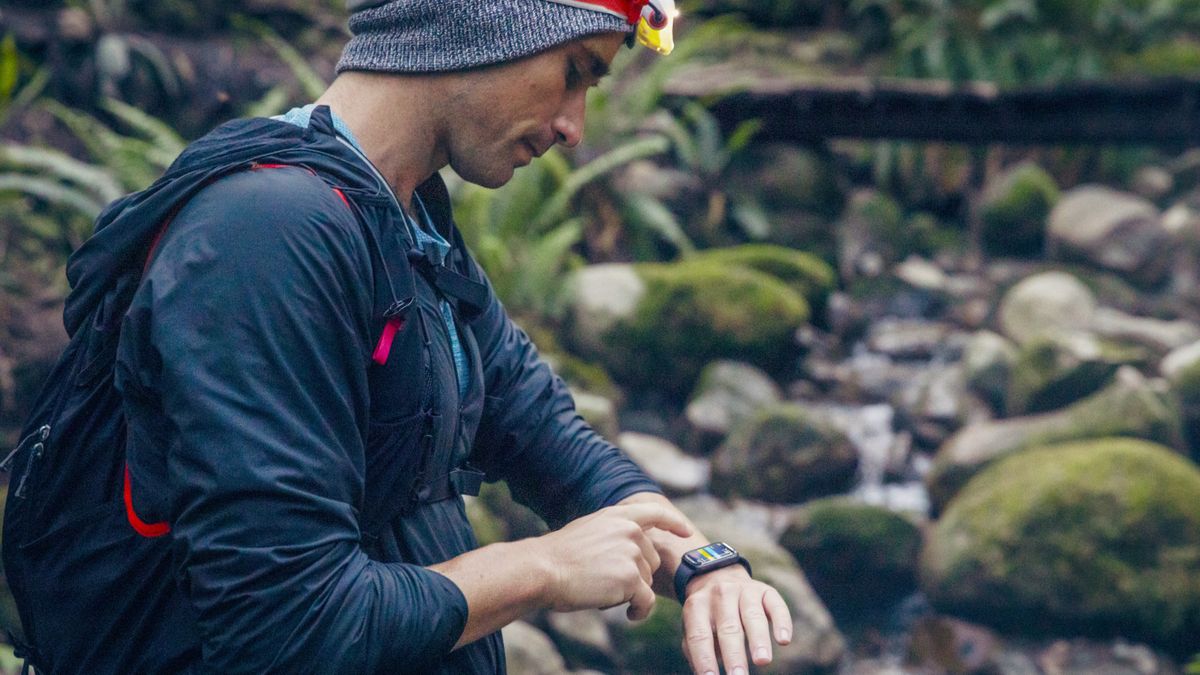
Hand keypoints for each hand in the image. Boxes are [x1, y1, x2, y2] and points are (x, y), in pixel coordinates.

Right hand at [534, 502, 691, 619]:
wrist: (543, 570)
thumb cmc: (558, 556)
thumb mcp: (588, 529)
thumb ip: (613, 532)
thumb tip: (632, 547)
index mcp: (617, 515)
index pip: (655, 512)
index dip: (673, 522)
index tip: (686, 532)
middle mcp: (629, 530)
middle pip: (651, 560)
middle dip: (636, 576)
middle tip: (608, 583)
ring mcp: (632, 552)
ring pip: (647, 582)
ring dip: (632, 593)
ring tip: (604, 593)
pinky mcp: (631, 578)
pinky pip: (646, 601)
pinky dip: (640, 611)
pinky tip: (629, 615)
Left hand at [680, 566, 791, 674]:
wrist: (717, 576)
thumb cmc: (705, 615)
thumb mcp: (693, 626)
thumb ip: (697, 649)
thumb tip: (707, 672)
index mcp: (696, 606)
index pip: (699, 636)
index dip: (704, 658)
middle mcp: (720, 595)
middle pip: (728, 627)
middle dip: (734, 654)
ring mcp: (744, 590)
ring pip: (753, 616)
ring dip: (758, 639)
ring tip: (762, 661)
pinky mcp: (765, 590)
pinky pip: (776, 605)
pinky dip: (781, 622)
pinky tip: (784, 640)